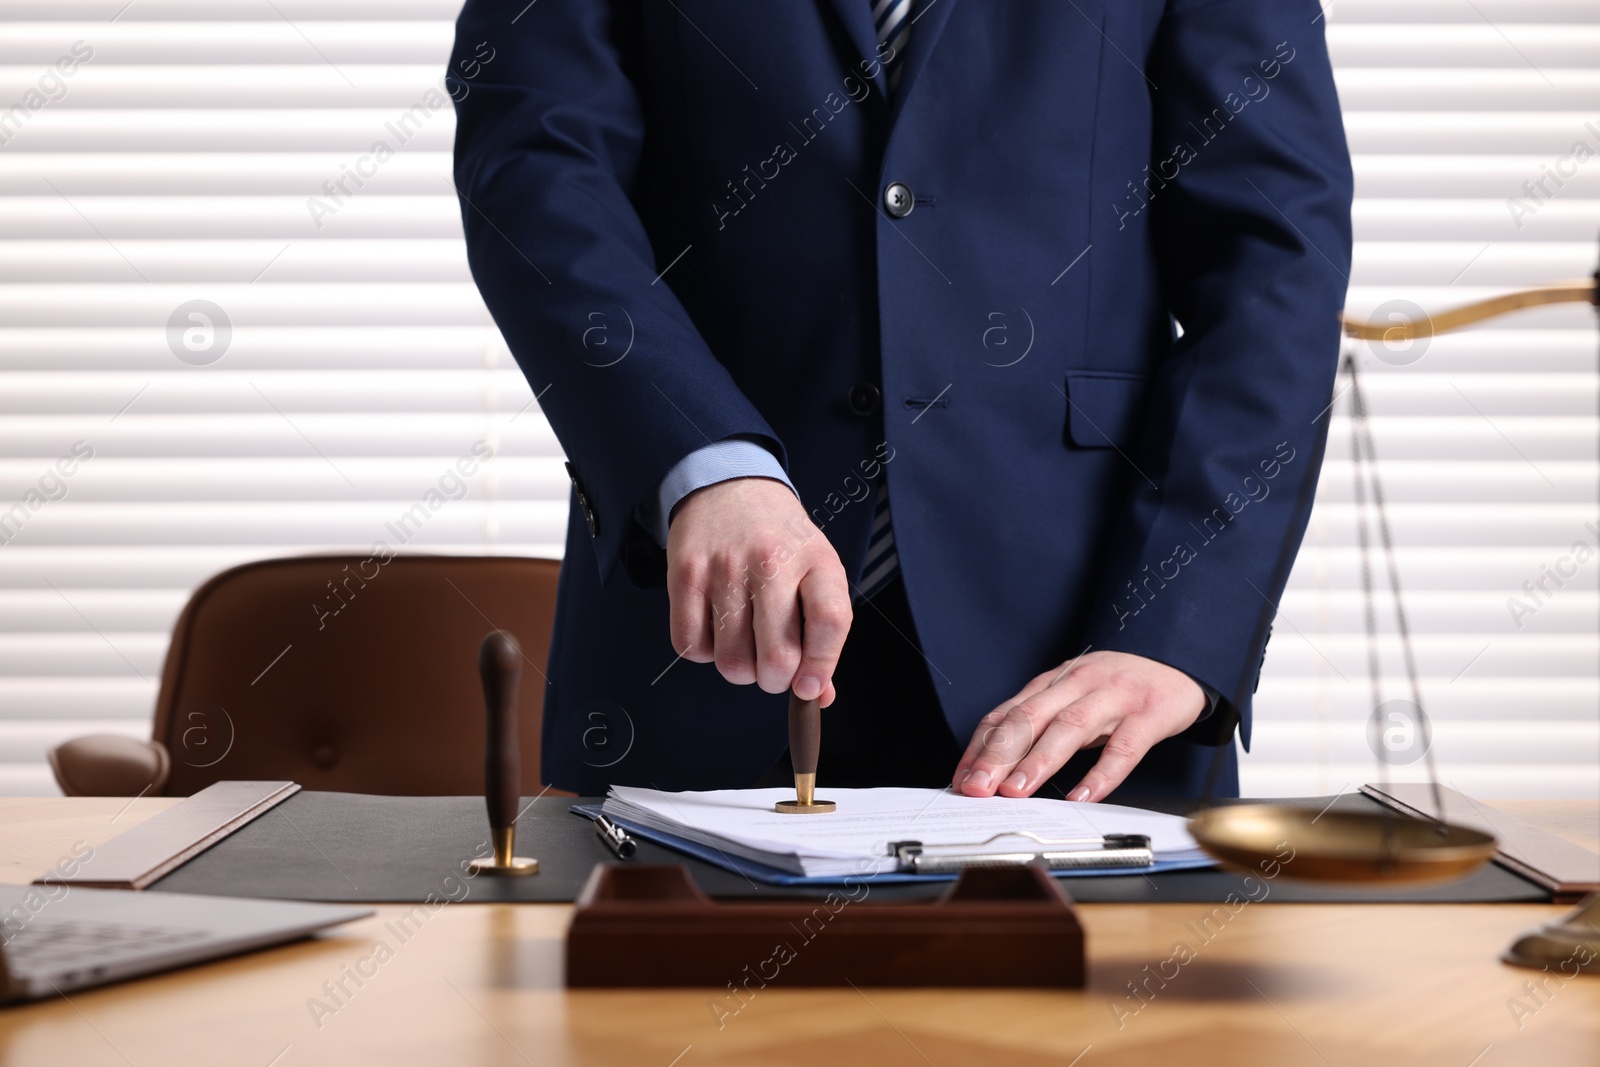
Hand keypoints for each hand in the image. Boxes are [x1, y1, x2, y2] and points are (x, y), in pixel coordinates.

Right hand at [666, 477, 851, 704]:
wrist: (730, 484)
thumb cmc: (779, 539)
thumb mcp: (814, 571)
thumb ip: (821, 632)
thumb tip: (818, 694)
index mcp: (817, 561)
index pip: (830, 621)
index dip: (821, 666)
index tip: (809, 687)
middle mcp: (773, 562)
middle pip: (776, 657)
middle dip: (773, 681)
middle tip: (771, 668)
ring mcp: (726, 567)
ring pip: (731, 661)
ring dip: (738, 670)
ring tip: (743, 646)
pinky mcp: (686, 573)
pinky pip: (691, 646)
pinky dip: (704, 652)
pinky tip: (714, 629)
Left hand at [952, 651, 1206, 800]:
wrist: (1177, 663)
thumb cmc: (1117, 688)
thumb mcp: (1071, 698)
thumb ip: (1038, 726)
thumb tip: (995, 766)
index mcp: (1052, 683)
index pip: (1005, 714)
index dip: (979, 747)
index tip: (961, 779)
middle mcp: (1076, 684)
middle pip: (1029, 718)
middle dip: (998, 755)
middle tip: (977, 788)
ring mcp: (1113, 697)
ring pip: (1069, 727)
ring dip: (1039, 761)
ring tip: (1017, 791)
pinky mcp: (1149, 714)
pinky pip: (1124, 747)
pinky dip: (1101, 774)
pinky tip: (1082, 796)